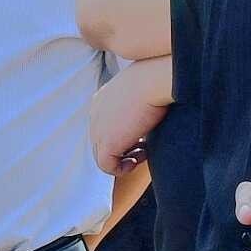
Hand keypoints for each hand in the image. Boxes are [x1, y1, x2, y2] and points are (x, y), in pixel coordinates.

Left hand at [89, 59, 173, 174]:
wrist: (153, 81)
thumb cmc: (155, 82)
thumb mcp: (141, 92)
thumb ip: (136, 107)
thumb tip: (145, 120)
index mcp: (102, 101)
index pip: (105, 126)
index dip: (123, 136)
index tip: (142, 137)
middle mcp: (95, 114)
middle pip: (101, 142)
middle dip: (123, 149)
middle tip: (144, 147)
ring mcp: (97, 129)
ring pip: (102, 155)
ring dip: (123, 159)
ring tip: (143, 153)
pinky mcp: (106, 142)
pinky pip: (106, 166)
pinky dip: (121, 169)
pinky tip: (137, 161)